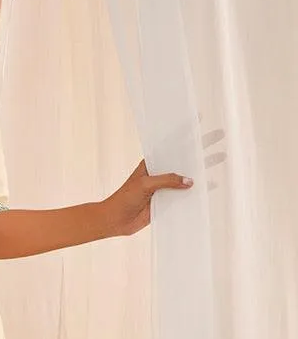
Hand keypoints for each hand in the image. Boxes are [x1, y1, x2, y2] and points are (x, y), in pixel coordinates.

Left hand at [103, 122, 227, 237]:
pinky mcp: (168, 202)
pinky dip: (199, 190)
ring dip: (204, 167)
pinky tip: (211, 185)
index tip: (199, 118)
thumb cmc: (124, 198)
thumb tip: (190, 181)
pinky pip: (186, 194)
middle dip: (202, 146)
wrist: (116, 220)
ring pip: (189, 174)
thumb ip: (167, 180)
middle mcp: (161, 172)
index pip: (171, 144)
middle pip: (185, 156)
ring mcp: (166, 187)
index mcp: (152, 163)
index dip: (185, 132)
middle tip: (220, 135)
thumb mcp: (145, 184)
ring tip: (221, 156)